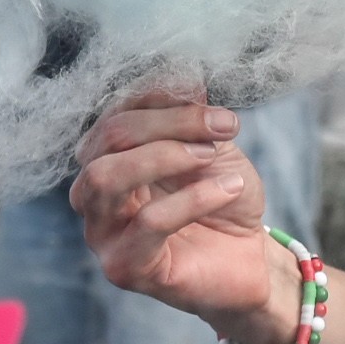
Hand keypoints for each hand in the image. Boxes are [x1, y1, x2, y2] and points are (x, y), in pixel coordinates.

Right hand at [71, 94, 288, 343]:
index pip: (112, 114)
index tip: (208, 98)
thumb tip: (183, 75)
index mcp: (108, 159)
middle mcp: (93, 195)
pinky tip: (228, 188)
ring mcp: (102, 234)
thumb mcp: (211, 146)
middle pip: (104, 141)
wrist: (251, 259)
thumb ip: (190, 116)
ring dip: (165, 155)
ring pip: (105, 178)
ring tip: (210, 154)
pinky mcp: (124, 268)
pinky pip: (148, 222)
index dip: (157, 97)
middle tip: (220, 125)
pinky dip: (194, 198)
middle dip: (165, 124)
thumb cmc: (224, 201)